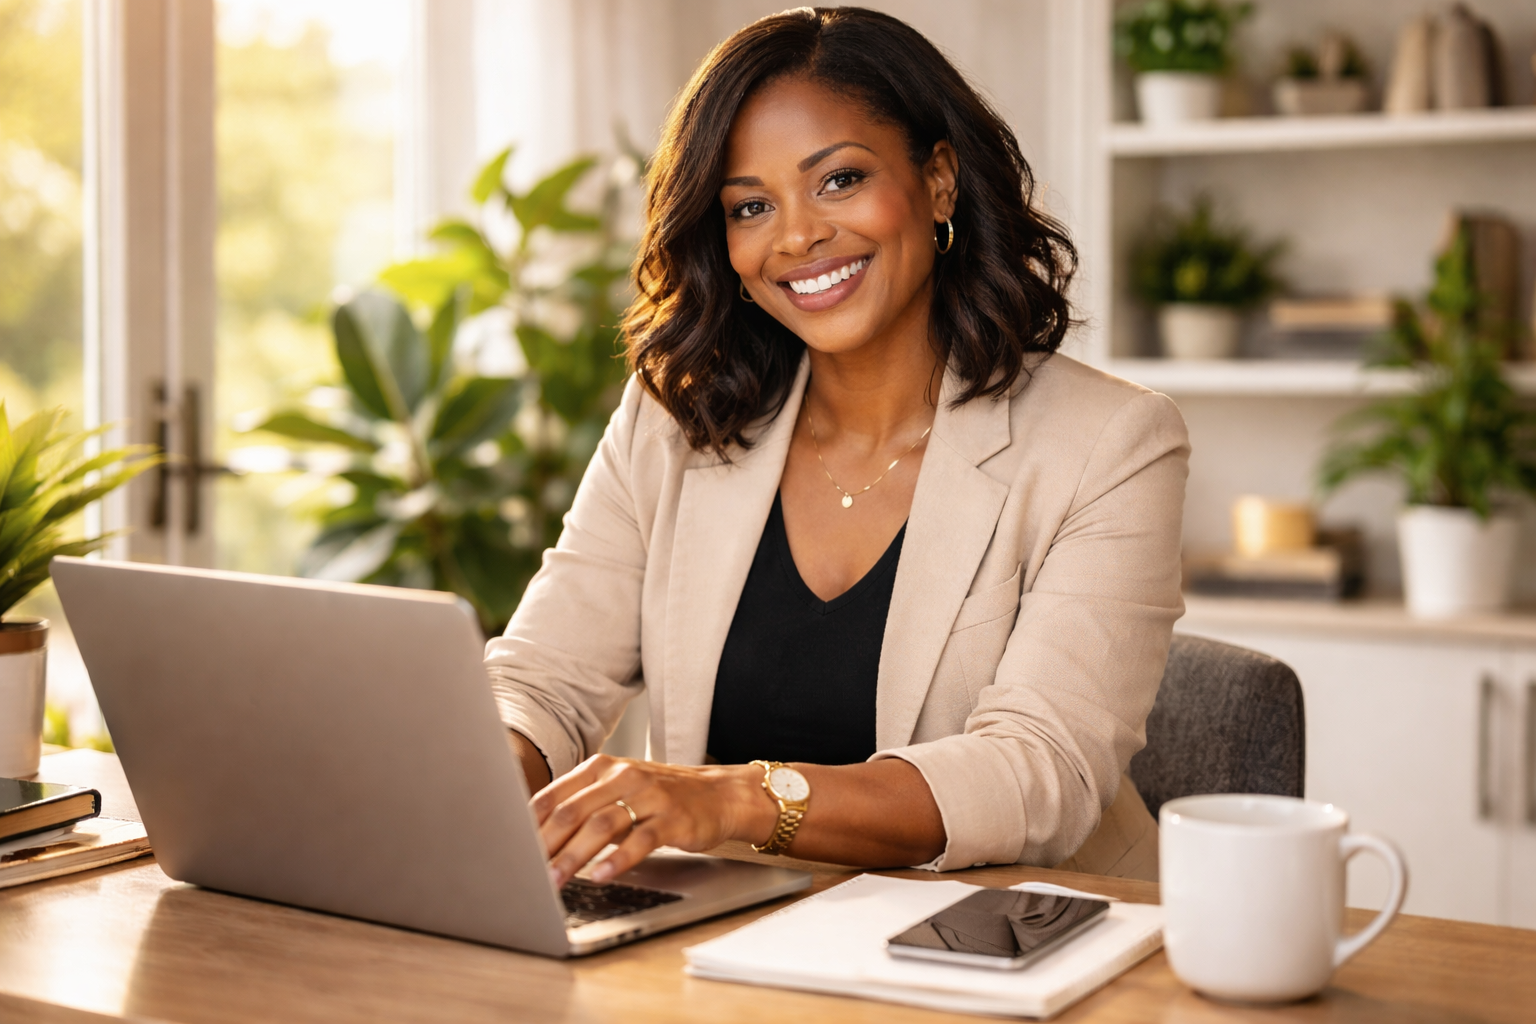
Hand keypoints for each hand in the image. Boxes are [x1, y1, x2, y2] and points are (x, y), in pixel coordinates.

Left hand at [532, 754, 774, 887]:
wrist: (718, 794)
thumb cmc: (660, 797)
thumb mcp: (617, 791)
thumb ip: (581, 806)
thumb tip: (535, 839)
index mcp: (601, 767)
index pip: (554, 795)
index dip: (529, 826)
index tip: (511, 851)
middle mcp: (623, 776)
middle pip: (573, 811)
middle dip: (545, 846)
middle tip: (526, 873)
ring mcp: (649, 796)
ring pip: (602, 825)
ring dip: (574, 857)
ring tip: (555, 881)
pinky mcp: (673, 818)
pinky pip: (641, 840)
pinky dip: (618, 860)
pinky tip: (601, 876)